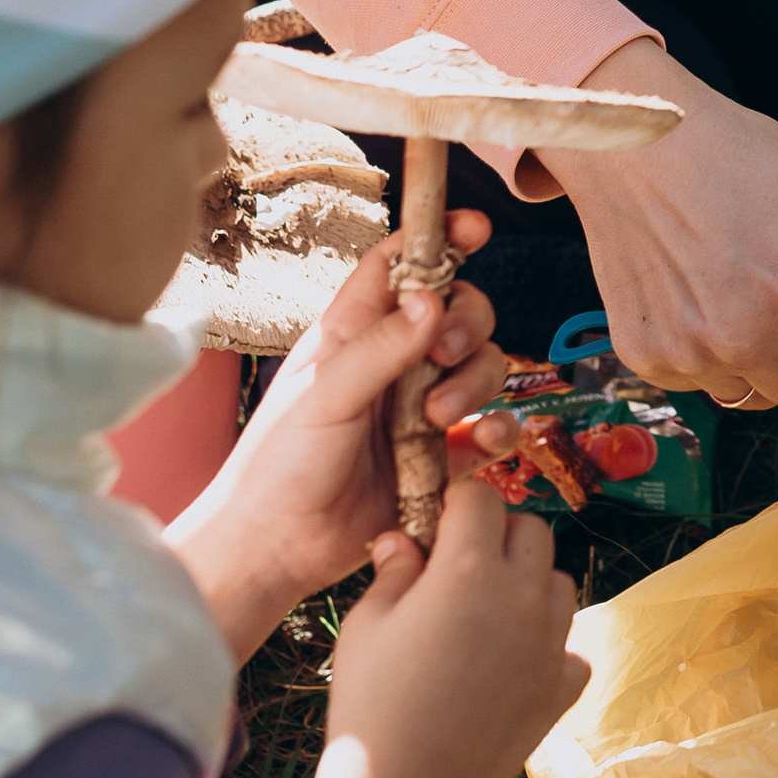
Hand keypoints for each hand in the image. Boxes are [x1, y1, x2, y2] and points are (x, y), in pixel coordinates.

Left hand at [165, 215, 510, 661]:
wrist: (278, 548)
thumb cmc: (279, 464)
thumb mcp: (324, 394)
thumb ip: (380, 348)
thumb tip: (433, 301)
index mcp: (354, 331)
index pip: (401, 262)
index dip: (439, 236)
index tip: (476, 229)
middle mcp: (393, 362)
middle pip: (458, 310)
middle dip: (467, 322)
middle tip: (444, 351)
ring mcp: (421, 408)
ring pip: (482, 366)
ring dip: (475, 382)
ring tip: (439, 418)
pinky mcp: (442, 457)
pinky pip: (490, 429)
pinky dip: (499, 429)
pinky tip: (482, 443)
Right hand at [314, 473, 587, 777]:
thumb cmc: (372, 700)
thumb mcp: (366, 625)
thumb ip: (394, 569)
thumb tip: (403, 539)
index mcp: (468, 570)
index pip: (482, 497)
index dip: (456, 504)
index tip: (439, 524)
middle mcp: (521, 597)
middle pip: (533, 531)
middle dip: (499, 534)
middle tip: (462, 566)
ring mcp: (550, 644)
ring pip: (559, 584)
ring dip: (530, 585)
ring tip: (488, 614)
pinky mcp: (561, 689)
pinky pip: (572, 648)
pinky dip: (550, 648)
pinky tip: (513, 664)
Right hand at [544, 40, 777, 411]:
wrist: (630, 142)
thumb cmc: (734, 154)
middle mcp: (745, 337)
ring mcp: (692, 353)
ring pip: (763, 397)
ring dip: (775, 365)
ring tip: (759, 298)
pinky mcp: (651, 358)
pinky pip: (708, 386)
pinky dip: (719, 358)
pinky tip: (712, 301)